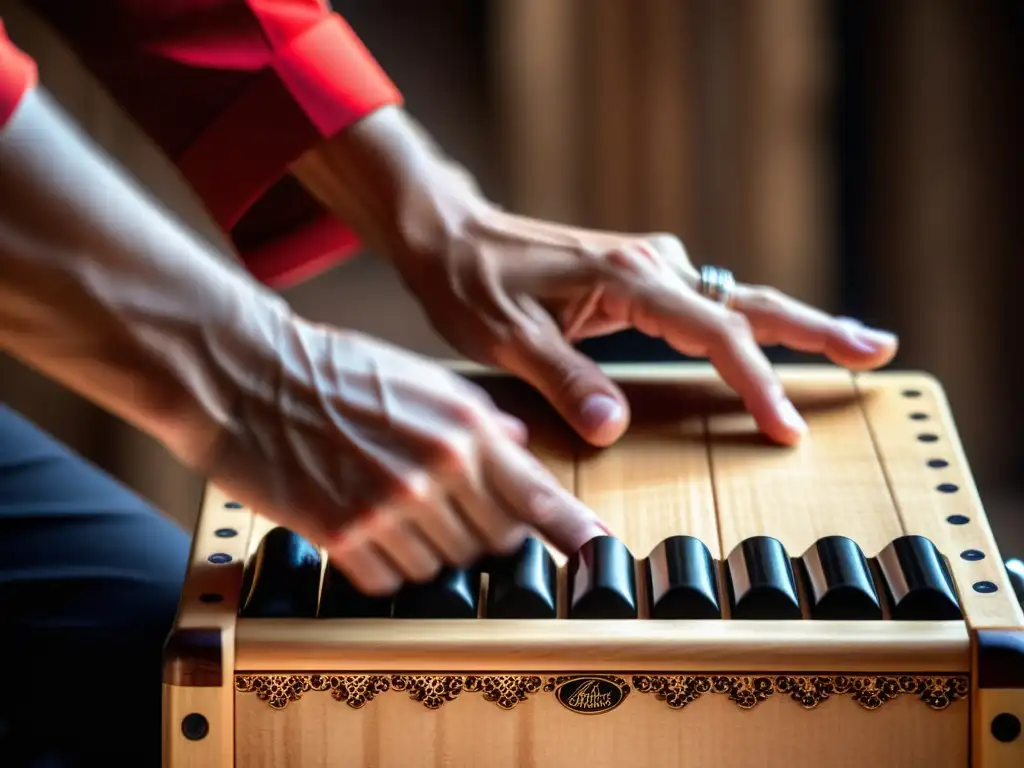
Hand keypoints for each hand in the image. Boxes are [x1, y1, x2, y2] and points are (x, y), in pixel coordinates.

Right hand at [203, 318, 608, 594]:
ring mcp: (390, 505)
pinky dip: (385, 565)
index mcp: (462, 425)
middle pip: (494, 541)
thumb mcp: (418, 378)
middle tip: (454, 514)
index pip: (535, 493)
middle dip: (484, 535)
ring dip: (430, 550)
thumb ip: (475, 417)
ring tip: (396, 510)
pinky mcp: (342, 534)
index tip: (597, 548)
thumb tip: (516, 441)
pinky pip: (389, 580)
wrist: (246, 375)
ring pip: (442, 566)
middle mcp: (437, 468)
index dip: (572, 528)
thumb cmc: (331, 370)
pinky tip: (365, 528)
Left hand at [392, 203, 897, 447]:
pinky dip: (743, 325)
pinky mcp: (635, 276)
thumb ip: (563, 380)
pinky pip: (703, 304)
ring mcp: (647, 267)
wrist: (448, 234)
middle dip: (815, 328)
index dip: (755, 382)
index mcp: (627, 279)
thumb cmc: (469, 283)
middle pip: (749, 301)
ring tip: (847, 348)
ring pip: (732, 300)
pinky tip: (762, 344)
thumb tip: (614, 429)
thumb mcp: (505, 338)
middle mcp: (650, 265)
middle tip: (877, 349)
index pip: (714, 333)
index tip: (785, 425)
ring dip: (789, 326)